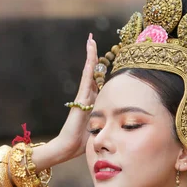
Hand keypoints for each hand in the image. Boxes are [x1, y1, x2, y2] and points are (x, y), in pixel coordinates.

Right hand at [56, 33, 98, 158]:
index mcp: (93, 101)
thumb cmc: (82, 142)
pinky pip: (87, 81)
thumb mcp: (100, 129)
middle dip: (92, 55)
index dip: (99, 67)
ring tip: (90, 40)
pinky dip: (89, 68)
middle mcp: (87, 96)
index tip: (103, 54)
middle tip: (92, 39)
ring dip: (90, 56)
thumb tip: (119, 123)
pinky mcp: (81, 100)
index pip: (97, 80)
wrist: (68, 147)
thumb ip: (106, 122)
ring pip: (89, 72)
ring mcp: (83, 97)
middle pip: (92, 71)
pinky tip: (91, 56)